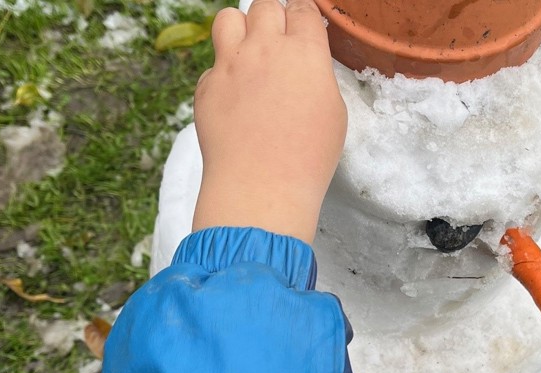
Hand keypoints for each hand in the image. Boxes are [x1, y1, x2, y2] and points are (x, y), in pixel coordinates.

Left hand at [191, 0, 347, 243]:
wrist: (261, 186)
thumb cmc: (308, 157)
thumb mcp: (334, 113)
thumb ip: (317, 77)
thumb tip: (303, 69)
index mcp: (304, 52)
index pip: (303, 10)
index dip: (304, 16)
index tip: (303, 26)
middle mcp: (264, 49)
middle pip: (265, 6)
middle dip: (274, 18)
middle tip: (278, 42)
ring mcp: (230, 65)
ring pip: (228, 18)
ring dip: (241, 29)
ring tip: (248, 53)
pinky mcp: (206, 87)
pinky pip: (213, 66)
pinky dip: (223, 76)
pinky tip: (234, 101)